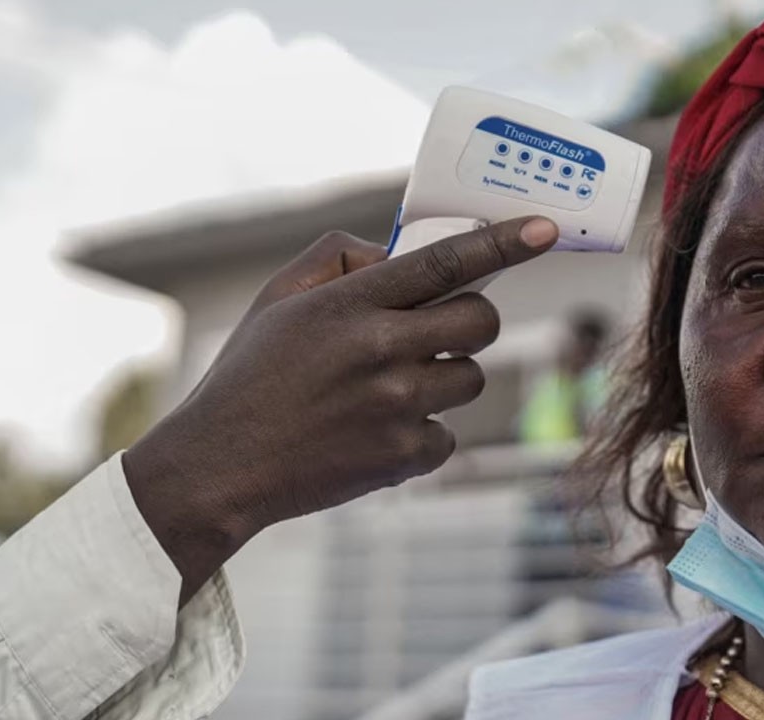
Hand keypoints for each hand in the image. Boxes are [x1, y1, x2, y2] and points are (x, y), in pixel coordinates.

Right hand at [123, 216, 558, 600]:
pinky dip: (422, 433)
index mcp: (351, 303)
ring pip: (471, 379)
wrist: (220, 467)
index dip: (501, 242)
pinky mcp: (404, 457)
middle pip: (481, 322)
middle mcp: (381, 350)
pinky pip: (448, 434)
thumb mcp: (278, 298)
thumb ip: (341, 259)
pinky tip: (376, 432)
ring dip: (444, 379)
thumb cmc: (252, 376)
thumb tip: (397, 252)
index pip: (444, 263)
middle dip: (470, 321)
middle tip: (436, 331)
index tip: (544, 229)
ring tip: (386, 389)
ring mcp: (397, 406)